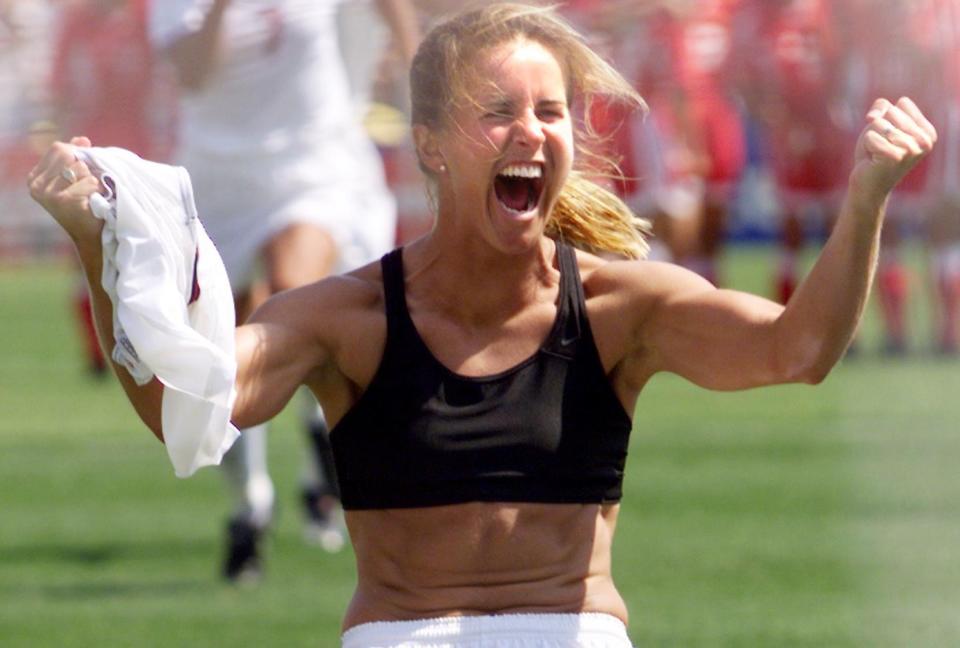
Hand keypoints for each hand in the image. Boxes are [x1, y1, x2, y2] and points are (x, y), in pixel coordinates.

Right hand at [26, 136, 104, 247]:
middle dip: (85, 165)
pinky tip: (94, 200)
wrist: (91, 234)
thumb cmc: (86, 204)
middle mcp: (36, 184)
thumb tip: (82, 139)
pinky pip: (88, 181)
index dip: (78, 154)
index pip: (59, 148)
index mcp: (35, 177)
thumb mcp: (77, 177)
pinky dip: (97, 188)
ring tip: (92, 192)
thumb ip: (77, 157)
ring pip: (79, 167)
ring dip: (92, 178)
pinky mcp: (62, 200)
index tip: (85, 171)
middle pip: (67, 153)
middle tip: (90, 183)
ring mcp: (47, 193)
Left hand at [848, 97, 936, 211]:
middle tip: (881, 147)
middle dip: (877, 128)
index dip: (887, 116)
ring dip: (871, 138)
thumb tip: (872, 117)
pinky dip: (866, 146)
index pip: (903, 103)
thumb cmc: (874, 152)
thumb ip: (882, 106)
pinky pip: (870, 136)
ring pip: (878, 123)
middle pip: (891, 112)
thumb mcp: (880, 122)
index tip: (889, 137)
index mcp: (928, 132)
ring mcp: (912, 149)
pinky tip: (873, 159)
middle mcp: (925, 141)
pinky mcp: (895, 157)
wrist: (867, 185)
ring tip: (876, 153)